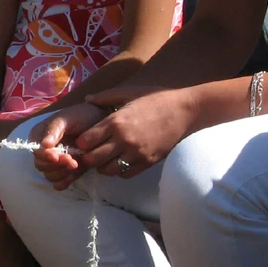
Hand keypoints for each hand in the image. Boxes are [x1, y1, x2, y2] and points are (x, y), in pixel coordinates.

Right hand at [28, 102, 108, 189]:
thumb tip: (44, 145)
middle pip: (41, 166)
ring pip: (49, 176)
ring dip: (62, 173)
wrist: (101, 121)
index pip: (36, 152)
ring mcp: (55, 162)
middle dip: (57, 165)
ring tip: (77, 164)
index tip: (57, 156)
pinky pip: (58, 184)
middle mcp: (44, 151)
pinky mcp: (65, 171)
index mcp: (39, 136)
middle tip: (73, 161)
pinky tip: (75, 173)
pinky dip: (65, 181)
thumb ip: (54, 129)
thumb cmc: (82, 115)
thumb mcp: (67, 118)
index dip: (45, 156)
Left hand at [75, 86, 195, 178]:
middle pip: (92, 159)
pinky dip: (119, 171)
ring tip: (105, 158)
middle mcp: (124, 140)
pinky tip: (120, 161)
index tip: (85, 140)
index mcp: (116, 122)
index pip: (86, 141)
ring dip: (102, 166)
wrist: (186, 110)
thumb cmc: (156, 98)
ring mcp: (136, 153)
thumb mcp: (129, 92)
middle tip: (92, 152)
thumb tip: (87, 98)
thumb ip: (105, 96)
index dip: (82, 142)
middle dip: (88, 157)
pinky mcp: (148, 162)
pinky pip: (125, 174)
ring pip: (107, 170)